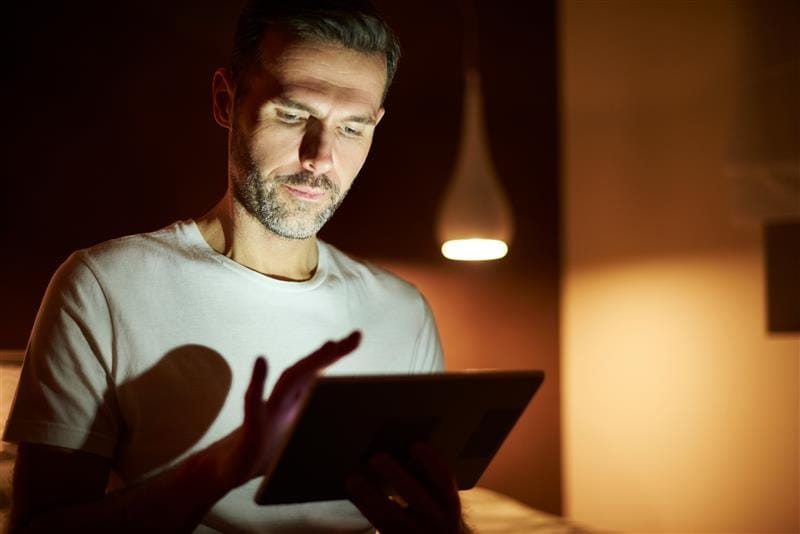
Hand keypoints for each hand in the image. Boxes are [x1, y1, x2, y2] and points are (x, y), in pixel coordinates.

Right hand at [214, 331, 360, 487]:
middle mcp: (282, 402)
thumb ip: (314, 430)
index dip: (335, 356)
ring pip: (289, 382)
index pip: (317, 375)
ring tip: (331, 347)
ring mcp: (267, 412)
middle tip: (356, 336)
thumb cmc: (264, 453)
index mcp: (295, 404)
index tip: (356, 337)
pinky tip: (261, 361)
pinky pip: (253, 403)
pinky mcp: (251, 428)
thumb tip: (348, 430)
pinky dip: (258, 383)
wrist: (228, 469)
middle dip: (331, 354)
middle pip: (307, 371)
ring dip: (310, 364)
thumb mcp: (295, 442)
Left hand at [345, 443, 465, 533]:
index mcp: (449, 502)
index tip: (416, 446)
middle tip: (376, 457)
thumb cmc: (435, 509)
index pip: (444, 481)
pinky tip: (353, 495)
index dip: (432, 464)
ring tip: (352, 480)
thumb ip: (428, 477)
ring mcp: (417, 533)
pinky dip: (365, 509)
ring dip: (370, 496)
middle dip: (396, 476)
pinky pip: (380, 525)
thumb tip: (403, 446)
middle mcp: (437, 520)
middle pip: (416, 497)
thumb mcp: (441, 497)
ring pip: (391, 516)